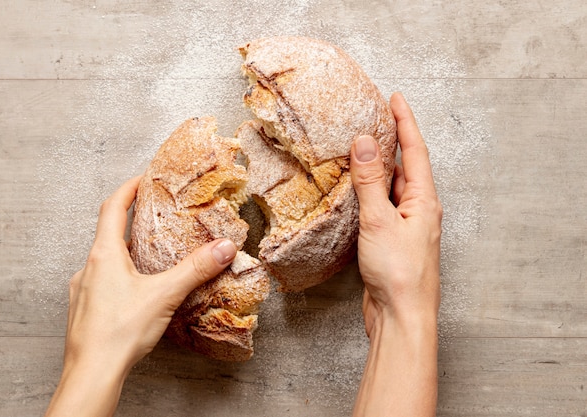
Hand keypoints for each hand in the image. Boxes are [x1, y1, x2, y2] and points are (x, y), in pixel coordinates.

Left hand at [45, 176, 236, 416]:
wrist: (92, 372)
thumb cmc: (120, 332)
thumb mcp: (165, 294)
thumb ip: (195, 269)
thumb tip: (223, 248)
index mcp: (104, 255)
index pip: (112, 208)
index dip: (127, 189)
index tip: (141, 179)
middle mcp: (88, 268)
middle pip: (107, 233)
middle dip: (130, 222)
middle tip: (152, 216)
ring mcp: (83, 290)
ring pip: (103, 260)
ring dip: (124, 252)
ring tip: (148, 256)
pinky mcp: (84, 310)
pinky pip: (101, 283)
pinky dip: (118, 277)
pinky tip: (134, 292)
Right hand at [351, 92, 441, 336]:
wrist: (401, 317)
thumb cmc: (399, 273)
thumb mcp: (380, 221)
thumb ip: (370, 182)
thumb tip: (364, 143)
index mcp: (424, 201)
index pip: (415, 151)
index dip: (405, 122)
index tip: (395, 98)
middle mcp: (419, 210)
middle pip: (405, 167)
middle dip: (391, 141)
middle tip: (373, 118)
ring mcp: (406, 226)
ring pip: (392, 187)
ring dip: (377, 168)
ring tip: (359, 150)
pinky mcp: (391, 241)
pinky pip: (381, 207)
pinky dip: (369, 193)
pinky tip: (355, 192)